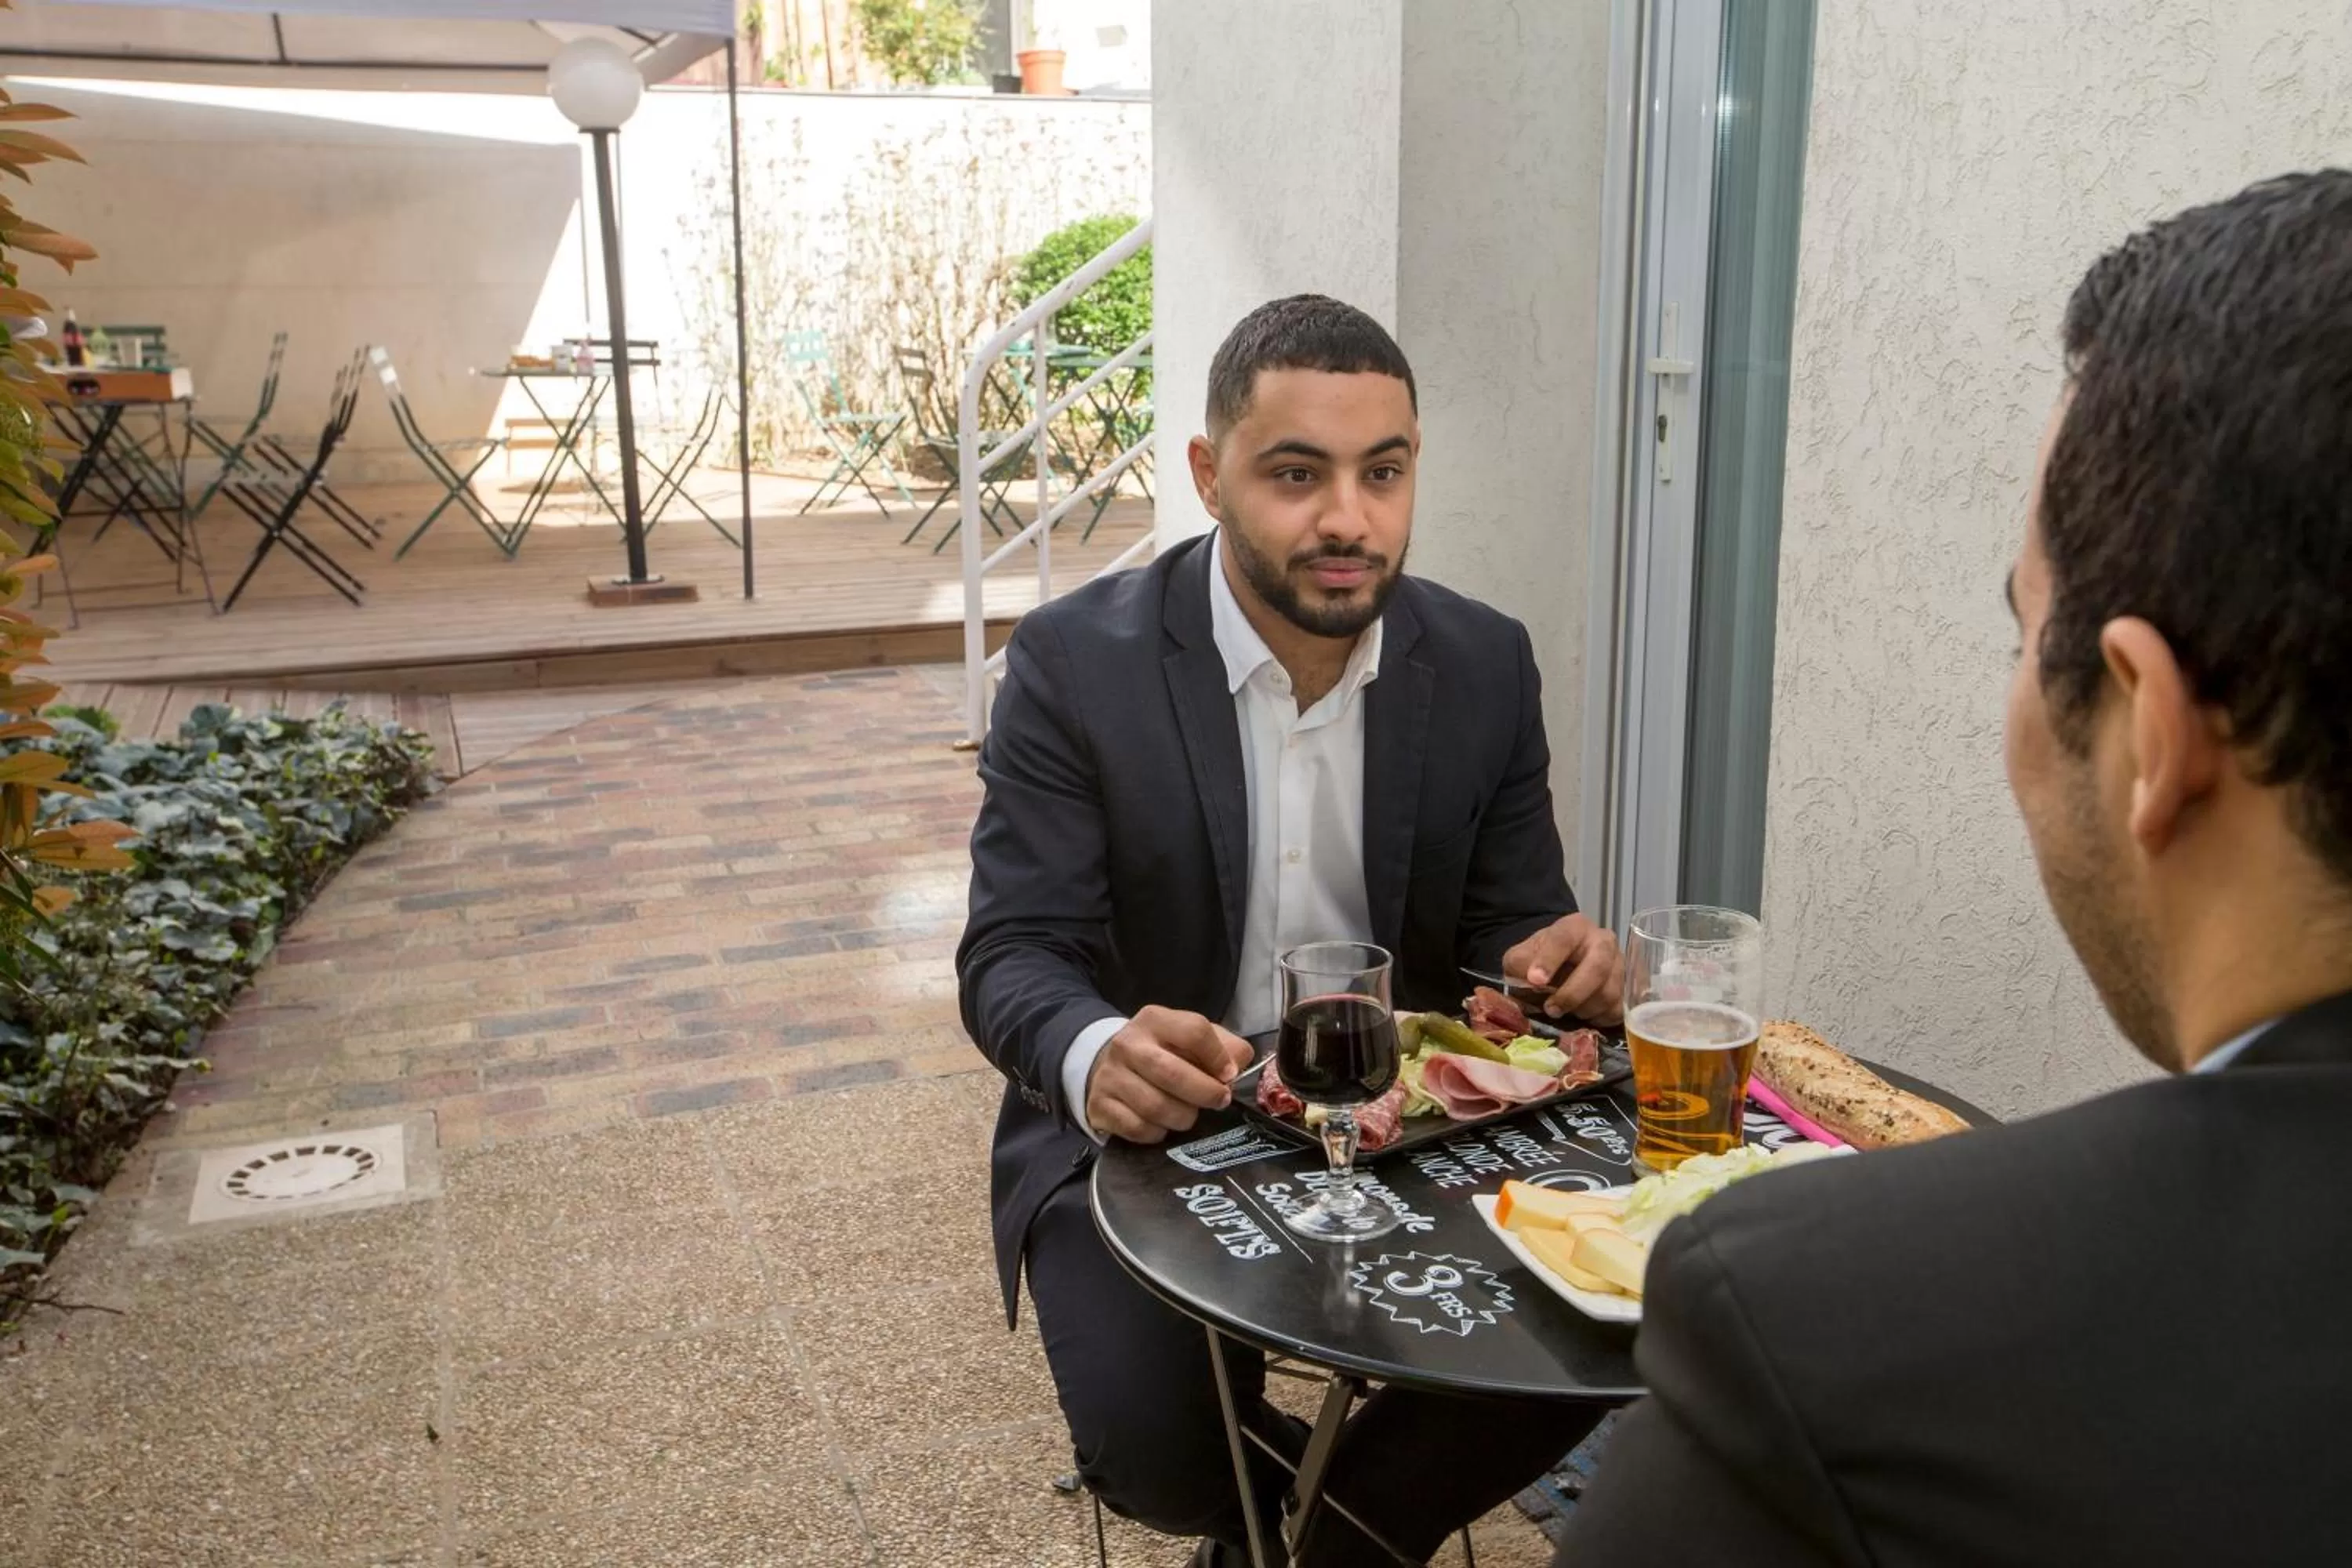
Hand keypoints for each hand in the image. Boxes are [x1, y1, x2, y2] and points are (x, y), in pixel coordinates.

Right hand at [1084, 1005, 1254, 1144]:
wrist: (1109, 1064)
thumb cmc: (1162, 1053)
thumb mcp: (1190, 1039)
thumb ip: (1223, 1046)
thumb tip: (1238, 1066)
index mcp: (1155, 1020)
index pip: (1194, 1031)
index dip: (1218, 1056)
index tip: (1229, 1075)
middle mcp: (1128, 1044)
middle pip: (1172, 1073)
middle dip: (1205, 1093)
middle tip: (1219, 1101)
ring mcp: (1110, 1076)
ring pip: (1156, 1106)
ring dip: (1183, 1117)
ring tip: (1190, 1114)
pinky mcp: (1100, 1106)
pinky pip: (1138, 1129)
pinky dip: (1158, 1132)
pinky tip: (1162, 1125)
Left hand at [1503, 914, 1624, 1024]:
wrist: (1562, 966)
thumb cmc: (1542, 960)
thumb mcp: (1522, 957)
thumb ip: (1520, 965)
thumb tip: (1529, 982)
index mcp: (1574, 927)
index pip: (1564, 939)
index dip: (1549, 960)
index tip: (1534, 980)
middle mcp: (1603, 941)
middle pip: (1597, 967)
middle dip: (1572, 993)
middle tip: (1551, 1008)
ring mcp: (1620, 965)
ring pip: (1609, 993)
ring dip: (1582, 1009)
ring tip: (1564, 1011)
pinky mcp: (1627, 990)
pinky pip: (1617, 1010)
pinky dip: (1597, 1019)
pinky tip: (1581, 1015)